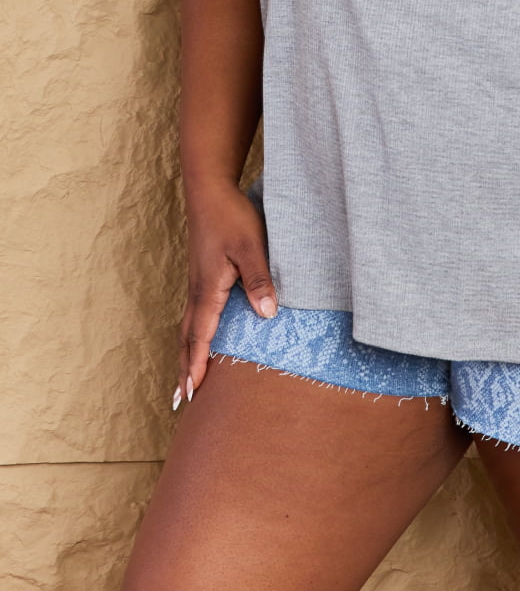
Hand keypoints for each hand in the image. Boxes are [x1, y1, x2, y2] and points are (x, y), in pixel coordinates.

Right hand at [173, 179, 277, 410]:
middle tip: (180, 399)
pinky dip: (191, 334)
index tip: (191, 393)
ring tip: (184, 377)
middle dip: (184, 368)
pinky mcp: (201, 275)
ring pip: (187, 327)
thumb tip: (267, 315)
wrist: (209, 190)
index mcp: (208, 290)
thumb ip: (258, 280)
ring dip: (185, 353)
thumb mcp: (251, 247)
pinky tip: (198, 337)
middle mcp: (197, 291)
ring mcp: (196, 283)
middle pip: (187, 338)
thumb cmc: (231, 217)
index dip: (196, 365)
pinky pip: (193, 314)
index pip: (200, 336)